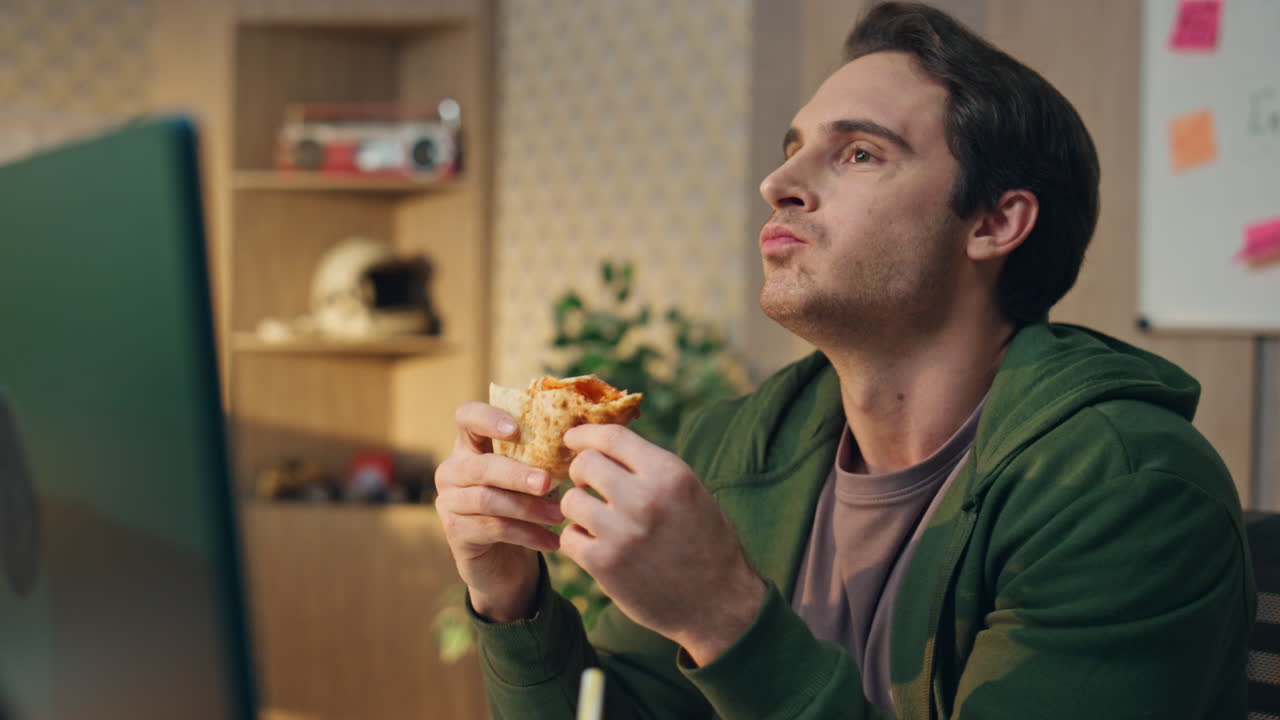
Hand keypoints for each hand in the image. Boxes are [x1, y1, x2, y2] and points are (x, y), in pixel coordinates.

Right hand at [434, 402, 564, 622]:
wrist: (506, 561)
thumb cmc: (523, 505)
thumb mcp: (532, 477)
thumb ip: (544, 457)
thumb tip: (583, 441)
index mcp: (471, 445)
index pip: (466, 417)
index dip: (487, 418)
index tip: (516, 430)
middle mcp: (453, 470)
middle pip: (481, 466)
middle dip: (517, 474)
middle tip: (548, 482)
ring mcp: (449, 502)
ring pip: (487, 500)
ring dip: (528, 508)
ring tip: (558, 515)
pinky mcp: (455, 532)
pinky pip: (493, 528)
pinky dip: (528, 534)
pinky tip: (553, 541)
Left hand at [558, 424, 765, 665]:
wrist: (719, 602)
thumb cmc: (704, 542)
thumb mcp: (689, 493)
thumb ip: (650, 468)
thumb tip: (604, 444)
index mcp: (670, 473)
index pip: (612, 436)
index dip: (586, 434)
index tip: (573, 438)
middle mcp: (645, 498)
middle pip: (585, 464)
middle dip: (580, 473)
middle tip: (587, 486)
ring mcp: (622, 532)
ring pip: (571, 500)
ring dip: (577, 508)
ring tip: (594, 519)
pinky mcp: (605, 565)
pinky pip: (569, 537)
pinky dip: (577, 540)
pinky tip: (594, 544)